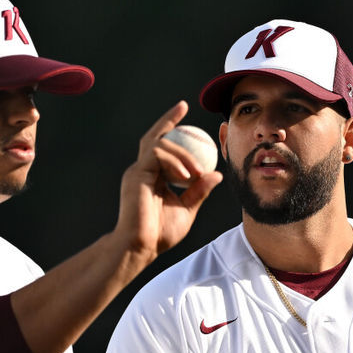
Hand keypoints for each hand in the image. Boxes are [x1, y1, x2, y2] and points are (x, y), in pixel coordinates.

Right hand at [116, 101, 223, 260]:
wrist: (141, 246)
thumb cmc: (161, 234)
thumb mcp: (187, 209)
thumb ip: (199, 191)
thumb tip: (216, 174)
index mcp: (152, 177)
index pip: (161, 147)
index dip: (171, 128)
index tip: (185, 113)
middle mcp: (141, 170)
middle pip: (154, 137)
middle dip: (168, 119)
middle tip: (183, 107)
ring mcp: (137, 171)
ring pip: (160, 144)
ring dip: (182, 154)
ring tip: (196, 172)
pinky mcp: (136, 174)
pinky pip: (157, 155)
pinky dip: (174, 161)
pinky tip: (186, 174)